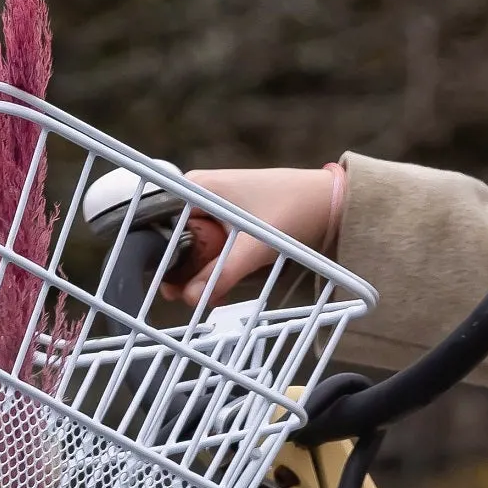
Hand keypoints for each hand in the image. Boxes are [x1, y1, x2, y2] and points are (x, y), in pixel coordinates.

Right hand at [169, 163, 344, 303]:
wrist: (330, 202)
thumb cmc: (294, 208)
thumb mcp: (255, 245)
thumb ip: (222, 274)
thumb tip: (191, 300)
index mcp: (196, 188)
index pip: (157, 222)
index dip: (157, 255)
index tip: (165, 284)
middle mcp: (199, 196)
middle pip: (172, 238)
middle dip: (178, 271)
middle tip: (185, 298)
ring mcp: (214, 210)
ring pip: (191, 248)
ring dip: (197, 275)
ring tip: (207, 298)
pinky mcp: (229, 224)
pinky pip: (209, 250)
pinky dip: (213, 270)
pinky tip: (219, 292)